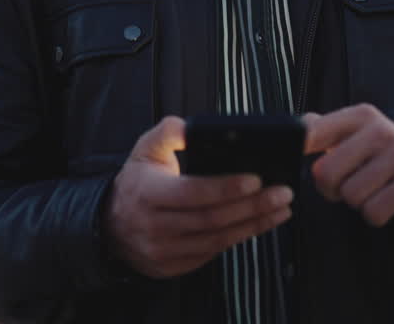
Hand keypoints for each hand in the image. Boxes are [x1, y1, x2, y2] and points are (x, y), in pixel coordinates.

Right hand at [104, 116, 294, 278]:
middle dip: (252, 206)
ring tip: (280, 208)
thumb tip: (187, 127)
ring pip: (217, 239)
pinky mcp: (174, 266)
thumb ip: (166, 133)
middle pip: (212, 218)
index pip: (193, 192)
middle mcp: (156, 226)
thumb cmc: (137, 183)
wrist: (110, 226)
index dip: (226, 187)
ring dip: (254, 224)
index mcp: (148, 193)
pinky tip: (259, 224)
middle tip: (282, 193)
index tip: (256, 178)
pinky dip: (239, 237)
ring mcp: (164, 250)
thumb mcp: (144, 151)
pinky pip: (213, 253)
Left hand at [303, 104, 393, 226]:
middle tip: (345, 187)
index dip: (300, 150)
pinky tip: (388, 203)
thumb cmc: (390, 159)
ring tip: (374, 191)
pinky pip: (374, 212)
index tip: (301, 158)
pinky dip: (376, 215)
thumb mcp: (362, 135)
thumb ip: (329, 130)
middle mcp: (383, 130)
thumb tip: (298, 126)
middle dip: (331, 189)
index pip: (315, 131)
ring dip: (358, 203)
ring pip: (351, 195)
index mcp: (363, 116)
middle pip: (327, 172)